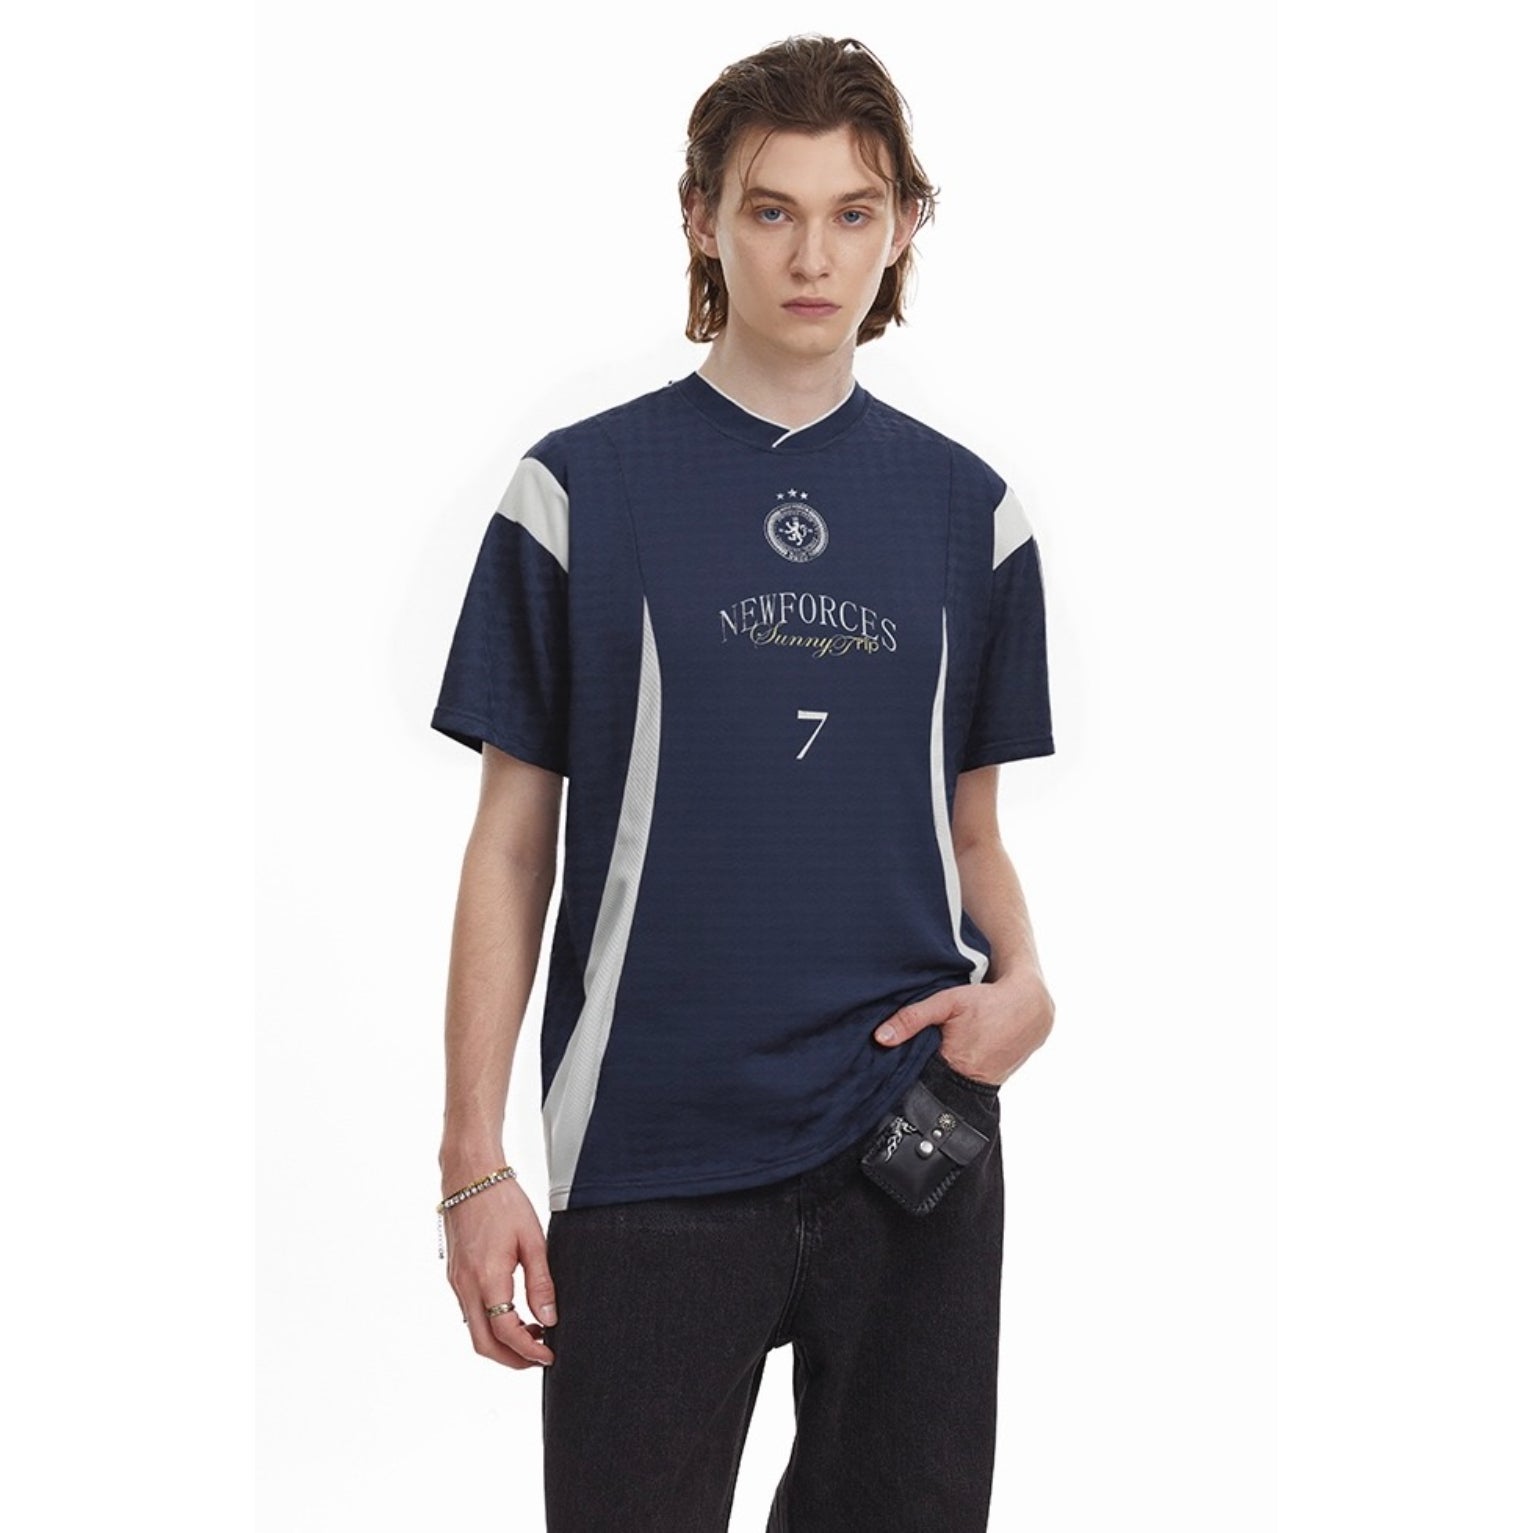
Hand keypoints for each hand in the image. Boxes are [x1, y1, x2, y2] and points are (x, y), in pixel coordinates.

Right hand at [441, 1171, 557, 1369]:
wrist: (470, 1177)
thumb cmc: (502, 1201)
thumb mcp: (532, 1240)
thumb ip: (541, 1283)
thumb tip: (549, 1319)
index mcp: (487, 1277)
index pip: (505, 1332)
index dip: (528, 1350)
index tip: (549, 1354)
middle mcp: (465, 1285)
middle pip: (484, 1344)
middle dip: (512, 1359)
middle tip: (539, 1356)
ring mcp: (456, 1282)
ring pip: (475, 1331)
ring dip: (501, 1342)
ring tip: (532, 1332)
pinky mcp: (455, 1276)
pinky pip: (470, 1312)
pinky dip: (490, 1324)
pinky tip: (513, 1312)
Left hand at [872, 971, 1054, 1087]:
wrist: (1031, 1005)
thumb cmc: (988, 1001)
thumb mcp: (948, 1002)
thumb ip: (913, 1018)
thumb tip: (880, 1037)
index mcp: (954, 1065)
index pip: (919, 1080)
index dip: (905, 1076)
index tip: (889, 1076)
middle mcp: (969, 1083)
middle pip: (934, 1086)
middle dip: (922, 1078)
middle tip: (910, 1067)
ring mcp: (985, 1086)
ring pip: (952, 1085)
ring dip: (942, 1077)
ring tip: (934, 1063)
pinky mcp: (995, 1082)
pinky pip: (968, 1082)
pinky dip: (960, 1074)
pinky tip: (957, 1060)